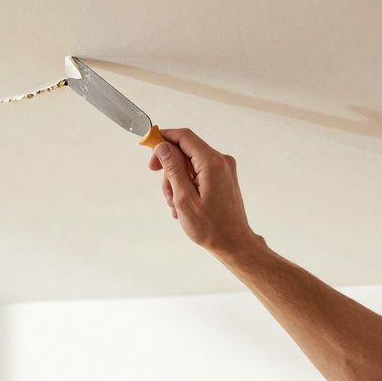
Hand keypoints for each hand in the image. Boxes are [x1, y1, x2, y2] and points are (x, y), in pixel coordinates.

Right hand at [148, 128, 260, 258]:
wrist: (233, 243)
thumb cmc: (210, 227)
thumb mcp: (184, 198)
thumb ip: (173, 169)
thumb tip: (163, 147)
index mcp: (212, 163)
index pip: (184, 137)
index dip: (163, 138)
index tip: (148, 147)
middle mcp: (221, 161)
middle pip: (186, 150)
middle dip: (169, 167)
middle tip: (163, 189)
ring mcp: (224, 169)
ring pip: (190, 163)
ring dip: (177, 180)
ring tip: (174, 204)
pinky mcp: (223, 178)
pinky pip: (198, 172)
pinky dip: (187, 184)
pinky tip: (183, 204)